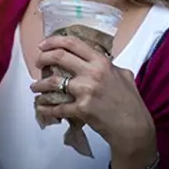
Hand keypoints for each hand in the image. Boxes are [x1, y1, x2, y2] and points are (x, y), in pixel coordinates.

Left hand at [30, 35, 155, 166]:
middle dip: (43, 58)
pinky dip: (45, 108)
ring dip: (39, 85)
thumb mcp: (124, 75)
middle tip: (38, 63)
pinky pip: (57, 107)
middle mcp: (92, 73)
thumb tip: (98, 61)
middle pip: (59, 57)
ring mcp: (86, 91)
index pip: (74, 43)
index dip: (54, 41)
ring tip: (34, 87)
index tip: (44, 45)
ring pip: (53, 82)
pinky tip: (41, 107)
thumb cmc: (130, 102)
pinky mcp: (81, 109)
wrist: (133, 127)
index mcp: (101, 62)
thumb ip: (109, 66)